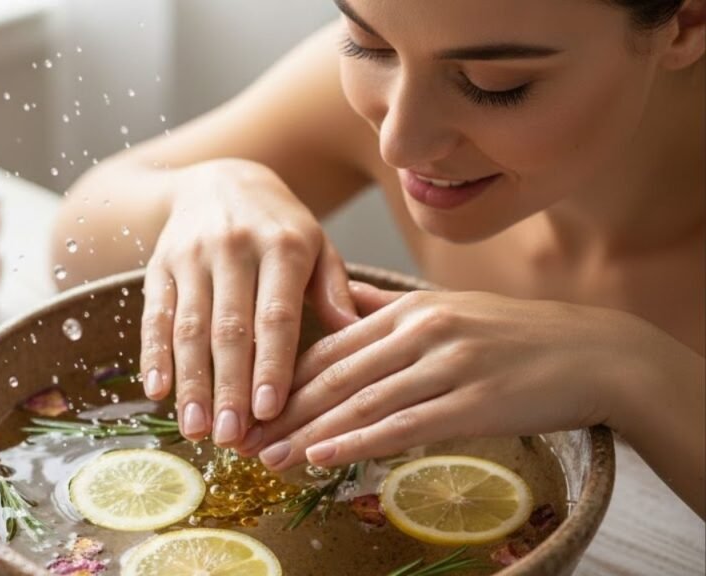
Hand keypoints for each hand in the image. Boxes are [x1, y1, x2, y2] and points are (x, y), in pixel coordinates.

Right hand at [139, 159, 357, 445]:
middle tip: (231, 439)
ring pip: (189, 327)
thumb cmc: (279, 226)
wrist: (220, 179)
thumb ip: (334, 289)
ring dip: (191, 383)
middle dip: (228, 388)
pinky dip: (153, 355)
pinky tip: (157, 391)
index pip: (276, 315)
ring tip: (196, 430)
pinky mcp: (159, 265)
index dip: (271, 365)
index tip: (270, 412)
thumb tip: (354, 333)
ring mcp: (191, 256)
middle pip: (228, 328)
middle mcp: (233, 248)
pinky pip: (155, 314)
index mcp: (282, 246)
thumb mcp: (317, 245)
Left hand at [238, 282, 644, 470]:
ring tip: (269, 456)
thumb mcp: (445, 308)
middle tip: (242, 436)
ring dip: (309, 433)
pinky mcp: (475, 402)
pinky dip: (358, 442)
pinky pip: (404, 426)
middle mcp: (422, 331)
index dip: (283, 376)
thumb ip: (385, 310)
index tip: (249, 402)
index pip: (329, 345)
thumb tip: (336, 301)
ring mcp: (449, 365)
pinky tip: (324, 457)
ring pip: (362, 402)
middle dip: (283, 409)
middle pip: (335, 375)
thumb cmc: (513, 335)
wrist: (593, 352)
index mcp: (408, 309)